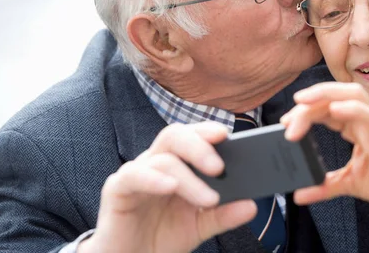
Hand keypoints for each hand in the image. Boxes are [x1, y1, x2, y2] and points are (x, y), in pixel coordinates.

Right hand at [78, 122, 255, 252]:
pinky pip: (133, 175)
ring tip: (210, 198)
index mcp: (177, 164)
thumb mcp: (199, 226)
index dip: (207, 131)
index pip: (192, 136)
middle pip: (175, 135)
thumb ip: (223, 215)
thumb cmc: (161, 236)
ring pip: (162, 159)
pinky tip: (171, 187)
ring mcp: (136, 174)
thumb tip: (251, 205)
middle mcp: (156, 163)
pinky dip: (153, 179)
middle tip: (220, 167)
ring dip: (189, 178)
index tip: (228, 135)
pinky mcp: (117, 190)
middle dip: (199, 146)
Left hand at [281, 82, 368, 226]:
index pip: (326, 108)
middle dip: (311, 98)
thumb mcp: (350, 183)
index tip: (285, 123)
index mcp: (356, 124)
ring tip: (303, 102)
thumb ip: (324, 186)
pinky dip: (352, 110)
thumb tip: (299, 195)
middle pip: (336, 95)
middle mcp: (367, 117)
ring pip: (352, 95)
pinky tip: (335, 110)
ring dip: (325, 95)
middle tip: (288, 113)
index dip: (305, 111)